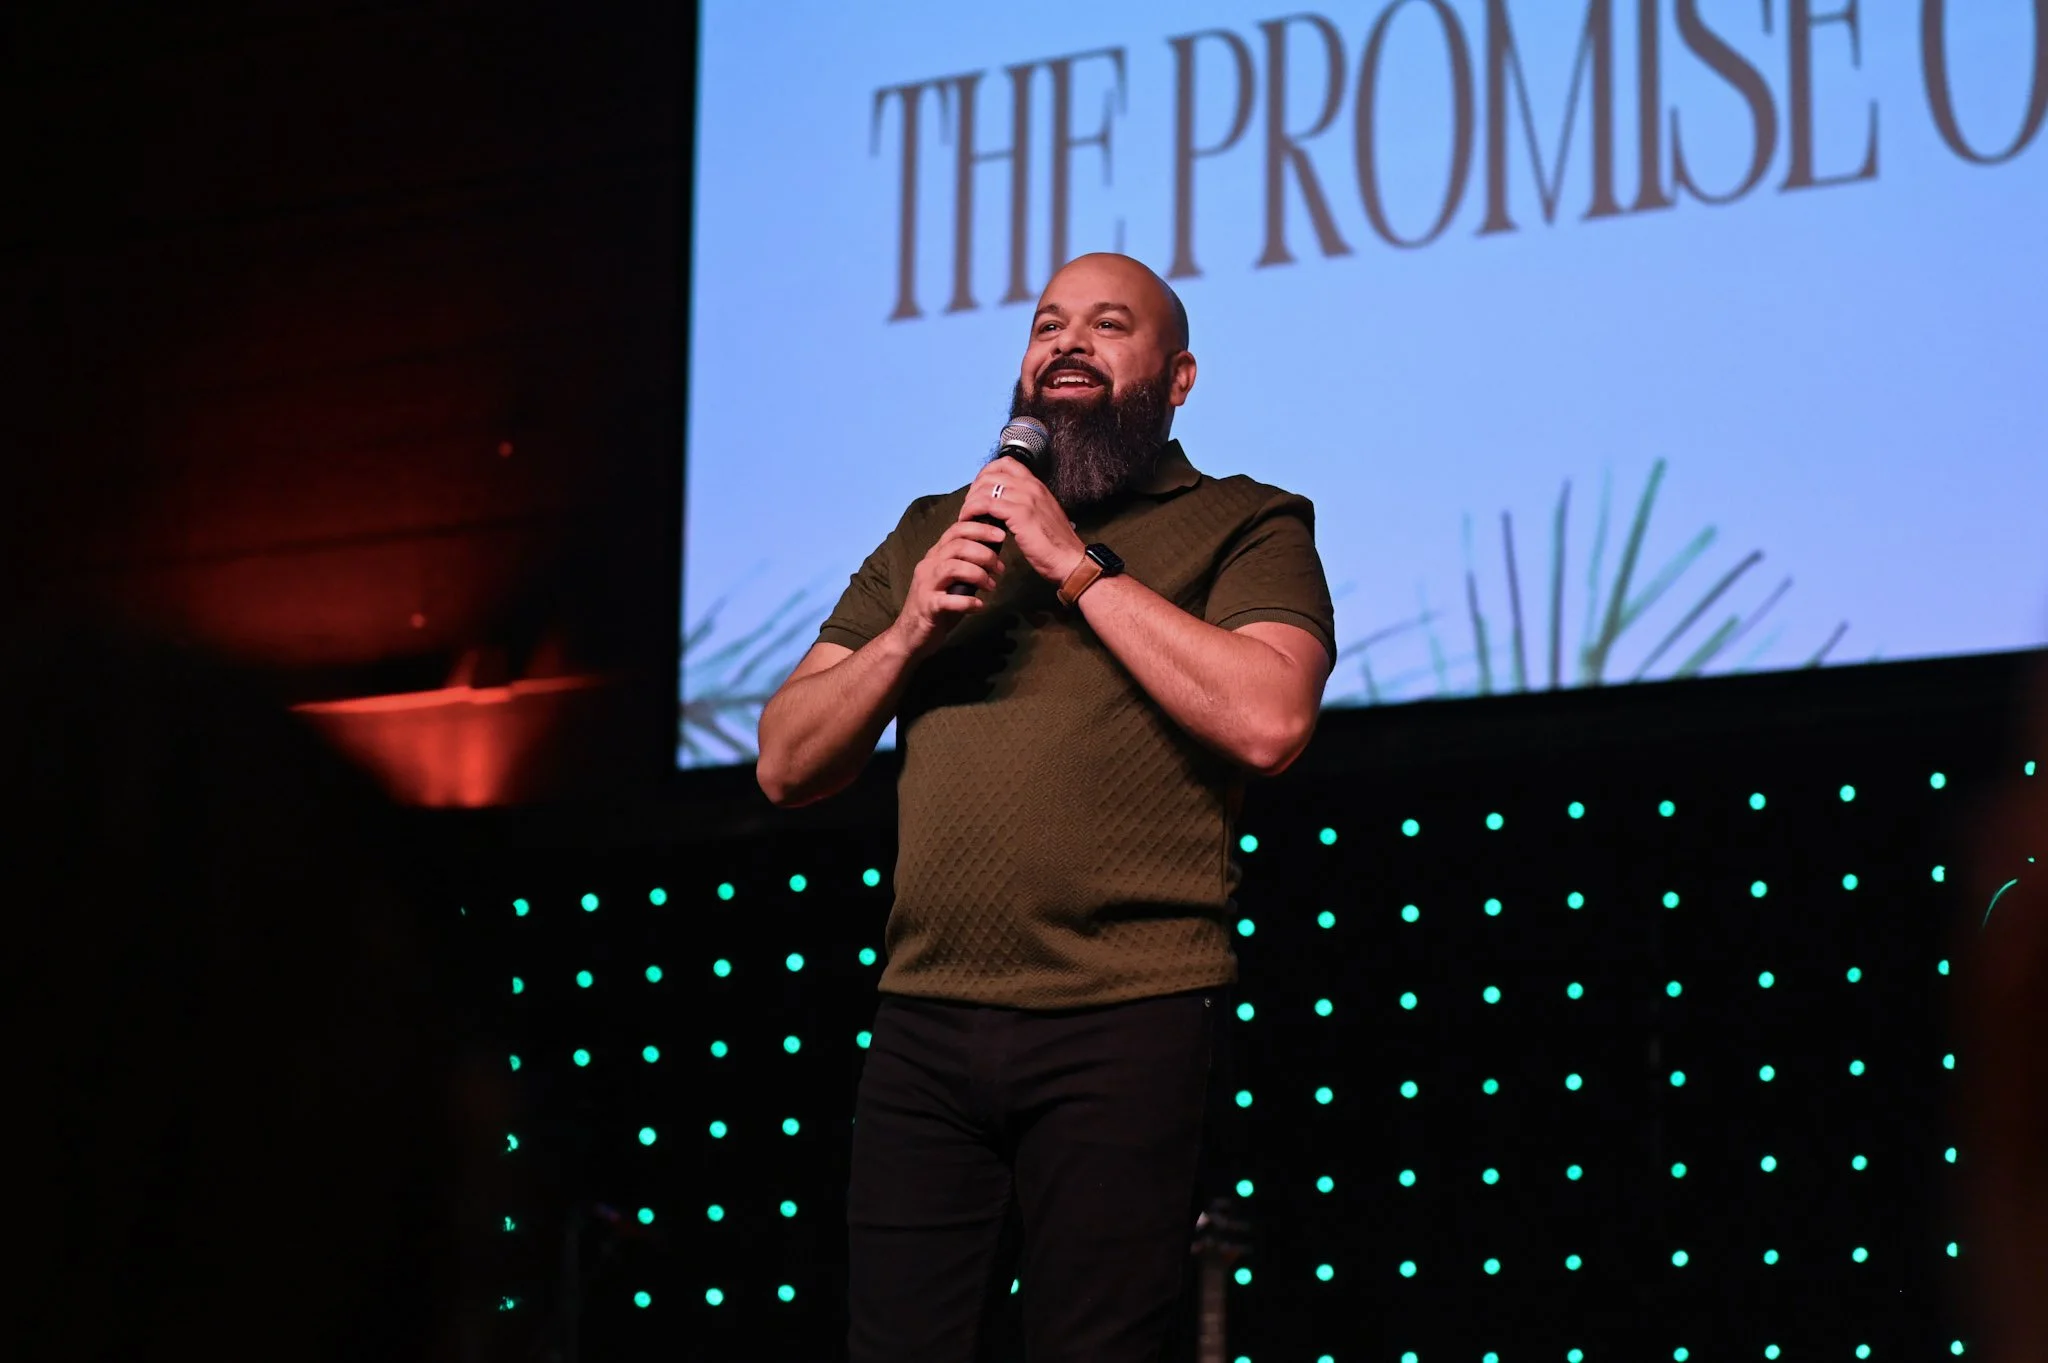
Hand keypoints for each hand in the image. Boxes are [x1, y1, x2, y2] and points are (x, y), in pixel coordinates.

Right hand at [887, 519, 1007, 659]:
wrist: (910, 634)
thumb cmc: (937, 604)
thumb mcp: (950, 579)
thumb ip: (965, 564)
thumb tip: (994, 554)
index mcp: (935, 555)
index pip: (956, 530)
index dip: (980, 529)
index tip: (1001, 535)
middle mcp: (928, 565)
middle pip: (958, 546)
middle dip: (985, 554)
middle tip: (1000, 568)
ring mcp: (926, 586)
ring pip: (953, 567)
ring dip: (978, 574)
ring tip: (991, 586)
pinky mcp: (928, 607)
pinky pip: (949, 600)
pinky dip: (968, 602)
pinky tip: (980, 606)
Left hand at [959, 456, 1086, 584]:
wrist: (1070, 560)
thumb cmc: (1056, 545)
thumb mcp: (1041, 516)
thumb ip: (1025, 506)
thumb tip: (1002, 506)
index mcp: (1037, 485)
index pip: (1006, 463)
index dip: (986, 473)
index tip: (978, 490)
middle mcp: (1031, 486)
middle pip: (991, 473)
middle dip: (974, 488)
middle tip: (969, 506)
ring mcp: (1026, 498)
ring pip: (985, 487)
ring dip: (970, 501)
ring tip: (967, 515)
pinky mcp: (1019, 514)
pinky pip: (986, 504)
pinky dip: (972, 511)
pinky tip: (969, 521)